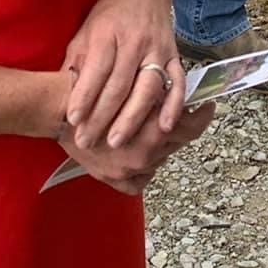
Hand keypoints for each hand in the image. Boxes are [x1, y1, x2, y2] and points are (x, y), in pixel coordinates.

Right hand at [60, 96, 214, 195]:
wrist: (59, 107)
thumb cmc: (95, 89)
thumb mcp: (134, 84)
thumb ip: (159, 95)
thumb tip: (182, 95)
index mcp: (152, 130)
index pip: (189, 128)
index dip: (202, 116)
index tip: (207, 107)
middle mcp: (144, 155)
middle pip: (176, 144)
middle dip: (180, 127)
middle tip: (183, 115)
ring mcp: (128, 170)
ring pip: (160, 159)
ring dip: (161, 144)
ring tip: (154, 128)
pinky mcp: (113, 179)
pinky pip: (139, 182)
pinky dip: (144, 171)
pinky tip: (143, 157)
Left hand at [61, 0, 184, 150]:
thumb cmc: (109, 15)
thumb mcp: (85, 31)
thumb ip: (76, 62)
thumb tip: (62, 95)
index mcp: (107, 34)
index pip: (96, 69)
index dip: (84, 96)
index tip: (73, 120)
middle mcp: (134, 42)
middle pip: (119, 84)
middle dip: (102, 116)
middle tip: (87, 142)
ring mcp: (157, 49)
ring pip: (147, 88)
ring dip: (132, 118)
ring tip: (116, 142)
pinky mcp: (174, 56)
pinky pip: (177, 83)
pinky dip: (173, 106)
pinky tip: (164, 127)